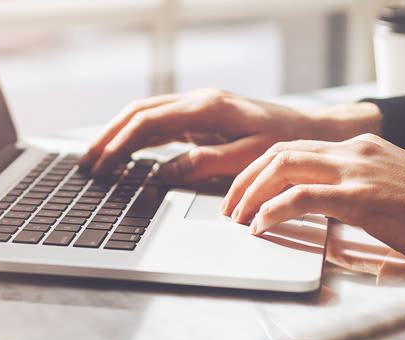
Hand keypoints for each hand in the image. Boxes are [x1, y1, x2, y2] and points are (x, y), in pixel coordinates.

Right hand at [78, 88, 381, 184]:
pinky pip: (161, 124)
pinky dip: (138, 138)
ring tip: (97, 160)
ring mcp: (200, 108)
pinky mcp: (204, 118)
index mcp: (207, 107)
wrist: (318, 131)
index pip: (147, 122)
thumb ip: (203, 164)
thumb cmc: (289, 145)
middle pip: (138, 113)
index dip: (118, 144)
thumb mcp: (248, 159)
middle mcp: (199, 101)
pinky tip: (126, 155)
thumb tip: (162, 173)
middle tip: (86, 164)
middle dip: (108, 137)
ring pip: (146, 115)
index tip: (101, 166)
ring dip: (119, 136)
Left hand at [221, 134, 404, 288]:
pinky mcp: (361, 197)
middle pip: (280, 152)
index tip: (243, 190)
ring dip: (251, 193)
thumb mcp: (393, 187)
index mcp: (363, 146)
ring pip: (283, 168)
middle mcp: (356, 150)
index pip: (296, 146)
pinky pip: (299, 198)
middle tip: (229, 206)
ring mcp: (358, 171)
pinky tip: (260, 227)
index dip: (261, 167)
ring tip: (237, 218)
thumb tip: (323, 204)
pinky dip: (271, 210)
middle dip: (245, 178)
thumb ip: (358, 187)